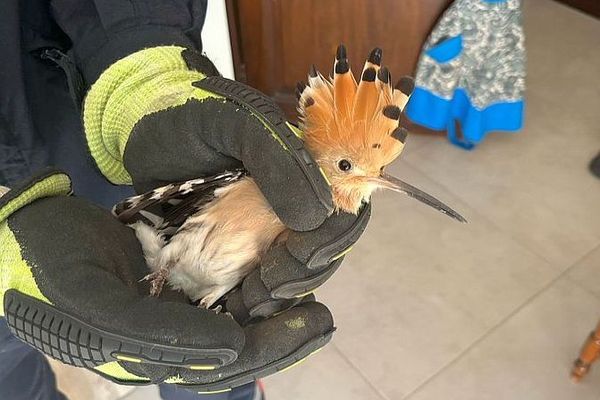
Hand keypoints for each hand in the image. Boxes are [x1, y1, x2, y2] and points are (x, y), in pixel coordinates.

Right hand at [0, 170, 335, 391]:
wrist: (24, 236)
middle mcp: (173, 334)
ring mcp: (176, 306)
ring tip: (316, 286)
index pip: (228, 360)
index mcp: (155, 352)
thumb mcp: (94, 308)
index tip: (316, 322)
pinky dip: (258, 271)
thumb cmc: (49, 271)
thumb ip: (157, 338)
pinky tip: (282, 255)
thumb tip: (232, 345)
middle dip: (287, 331)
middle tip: (327, 317)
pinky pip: (227, 280)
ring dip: (279, 298)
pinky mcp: (177, 277)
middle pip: (244, 342)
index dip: (274, 346)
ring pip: (240, 310)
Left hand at [84, 45, 370, 318]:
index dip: (328, 241)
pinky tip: (234, 307)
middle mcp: (290, 204)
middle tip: (268, 292)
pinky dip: (249, 298)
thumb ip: (278, 158)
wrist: (141, 132)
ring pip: (287, 272)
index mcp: (303, 171)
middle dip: (298, 275)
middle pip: (316, 251)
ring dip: (276, 294)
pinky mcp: (232, 247)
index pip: (336, 213)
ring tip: (250, 304)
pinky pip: (253, 280)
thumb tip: (317, 213)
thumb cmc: (188, 119)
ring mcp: (262, 228)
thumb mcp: (234, 123)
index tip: (302, 259)